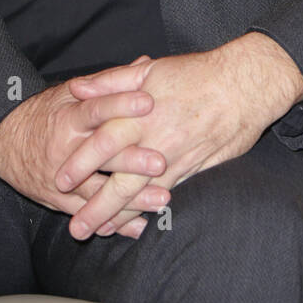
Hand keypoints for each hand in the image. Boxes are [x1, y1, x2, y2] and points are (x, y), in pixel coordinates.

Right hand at [0, 57, 171, 238]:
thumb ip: (108, 83)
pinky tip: (139, 226)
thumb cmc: (44, 114)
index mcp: (69, 117)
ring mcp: (63, 178)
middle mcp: (66, 149)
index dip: (121, 104)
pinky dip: (115, 223)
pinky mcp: (60, 202)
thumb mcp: (70, 93)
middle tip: (161, 161)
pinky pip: (89, 215)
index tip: (148, 101)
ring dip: (132, 198)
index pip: (97, 108)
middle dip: (132, 160)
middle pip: (102, 154)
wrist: (3, 143)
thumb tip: (144, 64)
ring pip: (99, 191)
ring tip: (162, 199)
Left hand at [57, 35, 302, 239]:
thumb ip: (111, 80)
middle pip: (119, 180)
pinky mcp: (193, 168)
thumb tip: (77, 89)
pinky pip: (166, 194)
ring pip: (142, 194)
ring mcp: (175, 158)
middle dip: (96, 206)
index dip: (79, 164)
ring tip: (100, 233)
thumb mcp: (150, 69)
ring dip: (119, 216)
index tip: (59, 181)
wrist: (243, 85)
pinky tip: (136, 223)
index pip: (101, 142)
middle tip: (76, 228)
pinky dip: (148, 210)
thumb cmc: (196, 73)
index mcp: (139, 113)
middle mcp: (155, 140)